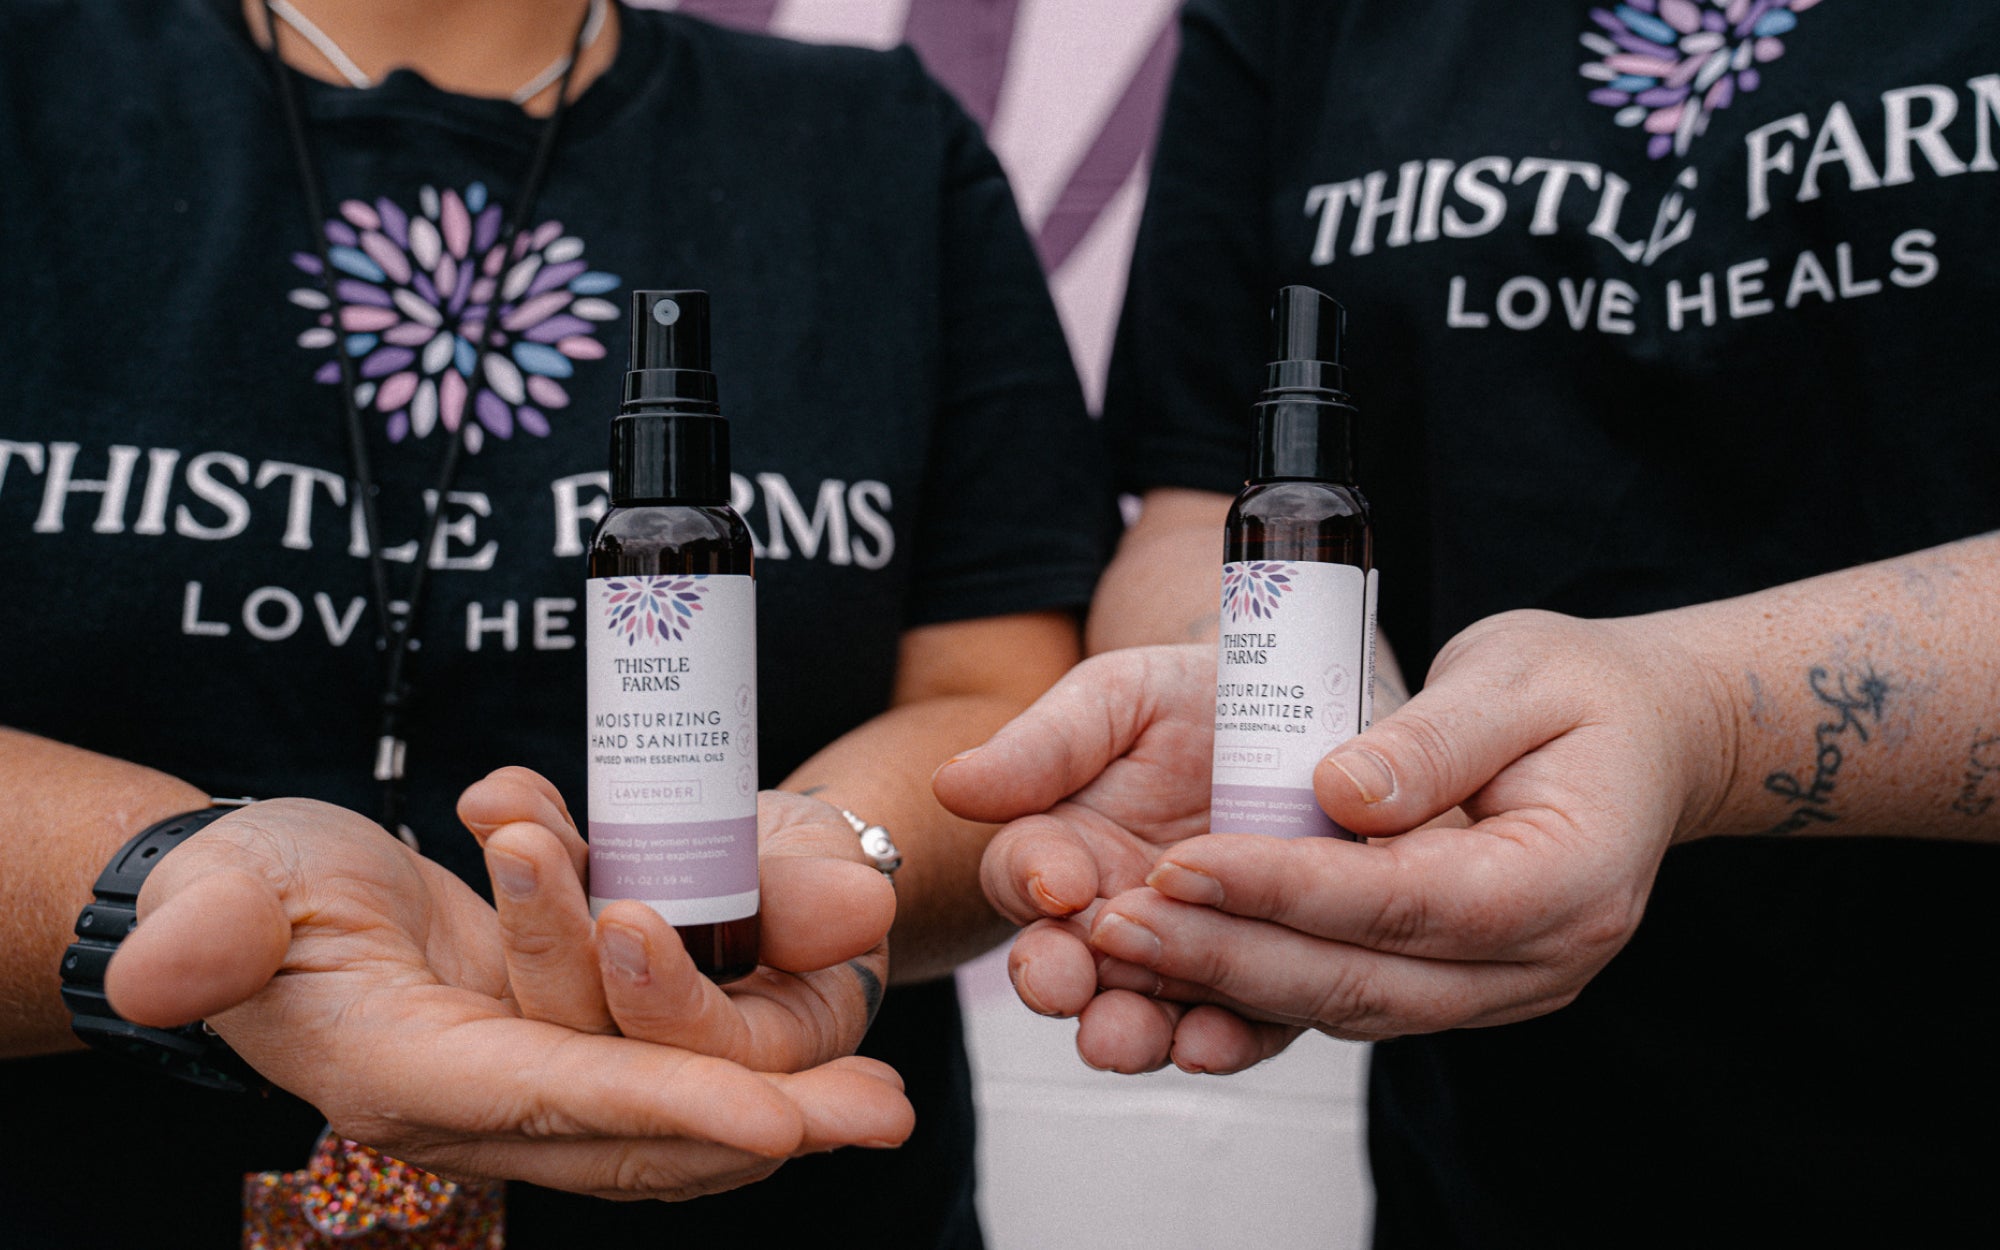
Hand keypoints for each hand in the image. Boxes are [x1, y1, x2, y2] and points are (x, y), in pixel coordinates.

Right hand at [104, 782, 912, 1200]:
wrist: (270, 897)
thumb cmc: (250, 886)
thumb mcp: (224, 888)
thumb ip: (207, 930)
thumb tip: (163, 971)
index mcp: (409, 1073)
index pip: (554, 1099)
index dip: (664, 1107)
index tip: (776, 1118)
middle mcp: (480, 1103)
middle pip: (640, 1132)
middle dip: (762, 1125)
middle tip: (878, 1114)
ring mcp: (527, 1083)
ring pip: (669, 1114)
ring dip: (777, 1105)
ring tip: (880, 1099)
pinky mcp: (556, 1050)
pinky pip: (663, 1077)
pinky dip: (743, 1074)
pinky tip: (823, 1068)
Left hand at [454, 769, 894, 1072]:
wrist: (782, 862)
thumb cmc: (821, 874)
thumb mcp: (834, 874)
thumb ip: (826, 899)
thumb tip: (864, 904)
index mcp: (765, 1062)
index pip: (703, 1058)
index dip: (660, 997)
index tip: (629, 919)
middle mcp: (674, 1060)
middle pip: (593, 1030)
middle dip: (550, 935)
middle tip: (522, 845)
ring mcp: (605, 1018)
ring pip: (544, 979)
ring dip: (521, 885)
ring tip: (503, 806)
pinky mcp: (563, 971)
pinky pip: (533, 923)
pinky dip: (521, 848)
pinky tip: (494, 794)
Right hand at [934, 645, 1298, 1072]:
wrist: (1308, 714)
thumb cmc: (1198, 700)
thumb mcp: (1121, 699)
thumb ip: (1045, 745)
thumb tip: (950, 783)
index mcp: (1063, 850)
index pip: (1025, 873)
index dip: (1033, 879)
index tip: (1059, 882)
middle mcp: (1114, 919)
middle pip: (1067, 966)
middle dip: (1059, 981)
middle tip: (1063, 987)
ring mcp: (1188, 959)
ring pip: (1144, 1013)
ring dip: (1129, 1031)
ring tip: (1123, 1038)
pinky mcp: (1266, 987)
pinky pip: (1241, 1029)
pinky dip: (1224, 1042)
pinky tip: (1212, 1043)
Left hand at [941, 615, 1720, 1073]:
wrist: (1641, 736)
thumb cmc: (1580, 692)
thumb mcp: (1515, 675)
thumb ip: (1430, 739)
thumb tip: (1336, 792)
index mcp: (1569, 877)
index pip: (1404, 900)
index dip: (1283, 888)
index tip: (1180, 861)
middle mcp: (1539, 959)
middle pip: (1361, 977)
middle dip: (1226, 953)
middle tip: (1112, 924)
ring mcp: (1499, 988)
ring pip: (1344, 1003)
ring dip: (1226, 979)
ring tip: (1121, 943)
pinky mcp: (1453, 987)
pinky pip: (1349, 997)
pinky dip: (1260, 983)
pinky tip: (1179, 954)